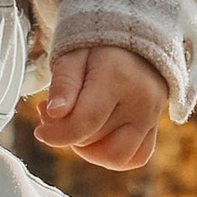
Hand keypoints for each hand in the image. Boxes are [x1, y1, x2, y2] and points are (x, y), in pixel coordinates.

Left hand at [38, 41, 165, 172]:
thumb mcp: (73, 55)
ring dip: (90, 151)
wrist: (135, 39)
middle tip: (57, 113)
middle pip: (95, 141)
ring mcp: (152, 116)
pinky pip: (136, 157)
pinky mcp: (155, 126)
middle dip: (68, 134)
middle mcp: (140, 100)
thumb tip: (54, 114)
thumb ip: (63, 84)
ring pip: (117, 157)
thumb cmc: (98, 46)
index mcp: (117, 78)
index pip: (83, 123)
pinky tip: (98, 138)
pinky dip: (113, 156)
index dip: (56, 135)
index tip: (41, 131)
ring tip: (79, 127)